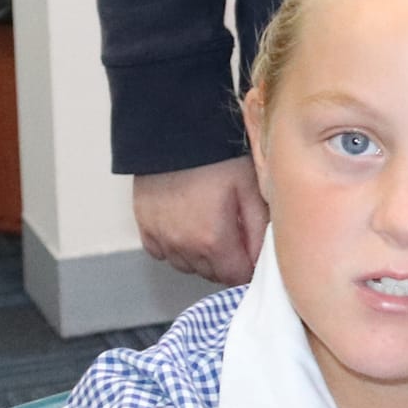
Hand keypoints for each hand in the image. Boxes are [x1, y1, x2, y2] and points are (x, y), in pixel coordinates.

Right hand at [131, 157, 267, 284]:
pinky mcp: (144, 226)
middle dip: (228, 261)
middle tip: (238, 235)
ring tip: (214, 228)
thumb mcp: (250, 188)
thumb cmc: (217, 156)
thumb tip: (263, 257)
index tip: (255, 251)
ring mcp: (160, 237)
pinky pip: (162, 252)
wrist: (174, 131)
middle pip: (210, 273)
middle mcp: (182, 246)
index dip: (249, 267)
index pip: (235, 276)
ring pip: (186, 265)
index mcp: (212, 240)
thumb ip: (259, 228)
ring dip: (202, 257)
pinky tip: (188, 227)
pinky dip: (176, 247)